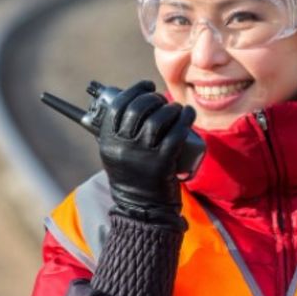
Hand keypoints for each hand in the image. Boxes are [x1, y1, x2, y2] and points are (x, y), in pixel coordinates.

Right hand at [98, 81, 195, 226]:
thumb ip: (120, 134)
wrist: (142, 210)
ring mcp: (142, 155)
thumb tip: (136, 103)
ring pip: (158, 120)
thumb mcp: (117, 154)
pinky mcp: (162, 163)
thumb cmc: (133, 178)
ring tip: (176, 109)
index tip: (147, 85)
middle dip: (153, 98)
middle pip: (138, 109)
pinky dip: (184, 120)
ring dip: (171, 108)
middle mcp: (123, 147)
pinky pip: (175, 134)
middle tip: (162, 100)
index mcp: (108, 142)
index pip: (118, 105)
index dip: (134, 90)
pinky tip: (188, 113)